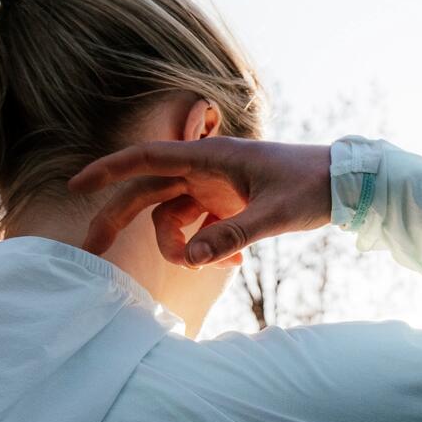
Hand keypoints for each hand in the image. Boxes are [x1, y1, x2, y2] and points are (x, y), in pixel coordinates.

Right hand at [68, 138, 333, 266]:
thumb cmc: (311, 186)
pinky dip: (206, 249)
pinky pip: (200, 230)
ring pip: (173, 219)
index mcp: (210, 157)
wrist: (345, 184)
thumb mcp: (274, 213)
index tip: (76, 185)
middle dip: (118, 220)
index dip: (108, 170)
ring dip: (179, 247)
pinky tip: (231, 263)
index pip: (146, 160)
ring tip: (208, 264)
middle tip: (91, 252)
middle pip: (147, 194)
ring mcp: (214, 188)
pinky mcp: (227, 205)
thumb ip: (232, 235)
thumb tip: (192, 260)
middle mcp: (205, 169)